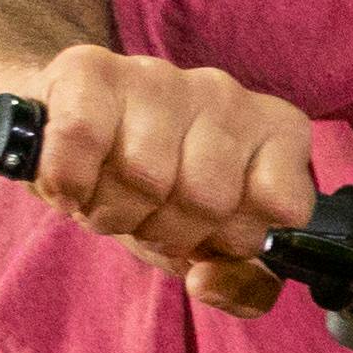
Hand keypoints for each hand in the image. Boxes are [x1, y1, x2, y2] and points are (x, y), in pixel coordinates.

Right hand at [14, 41, 317, 313]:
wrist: (74, 130)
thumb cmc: (157, 189)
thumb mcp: (210, 245)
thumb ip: (239, 283)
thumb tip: (207, 283)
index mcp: (277, 132)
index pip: (284, 207)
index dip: (235, 239)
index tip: (210, 234)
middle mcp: (228, 95)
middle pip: (207, 199)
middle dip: (168, 233)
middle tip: (148, 218)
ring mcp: (162, 76)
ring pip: (145, 174)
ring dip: (113, 212)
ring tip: (108, 199)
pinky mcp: (94, 69)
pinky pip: (84, 137)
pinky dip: (68, 181)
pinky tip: (70, 185)